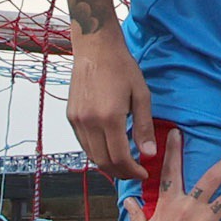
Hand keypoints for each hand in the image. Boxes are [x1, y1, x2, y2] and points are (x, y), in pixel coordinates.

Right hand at [68, 28, 153, 180]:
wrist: (95, 48)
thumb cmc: (121, 67)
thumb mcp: (141, 95)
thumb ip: (144, 127)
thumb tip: (149, 153)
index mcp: (109, 117)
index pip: (119, 158)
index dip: (132, 171)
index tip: (143, 172)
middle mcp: (89, 122)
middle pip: (103, 162)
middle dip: (121, 173)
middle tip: (135, 172)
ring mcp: (77, 120)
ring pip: (91, 155)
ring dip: (108, 164)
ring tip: (124, 163)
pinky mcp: (71, 116)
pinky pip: (83, 143)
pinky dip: (97, 152)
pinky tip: (109, 148)